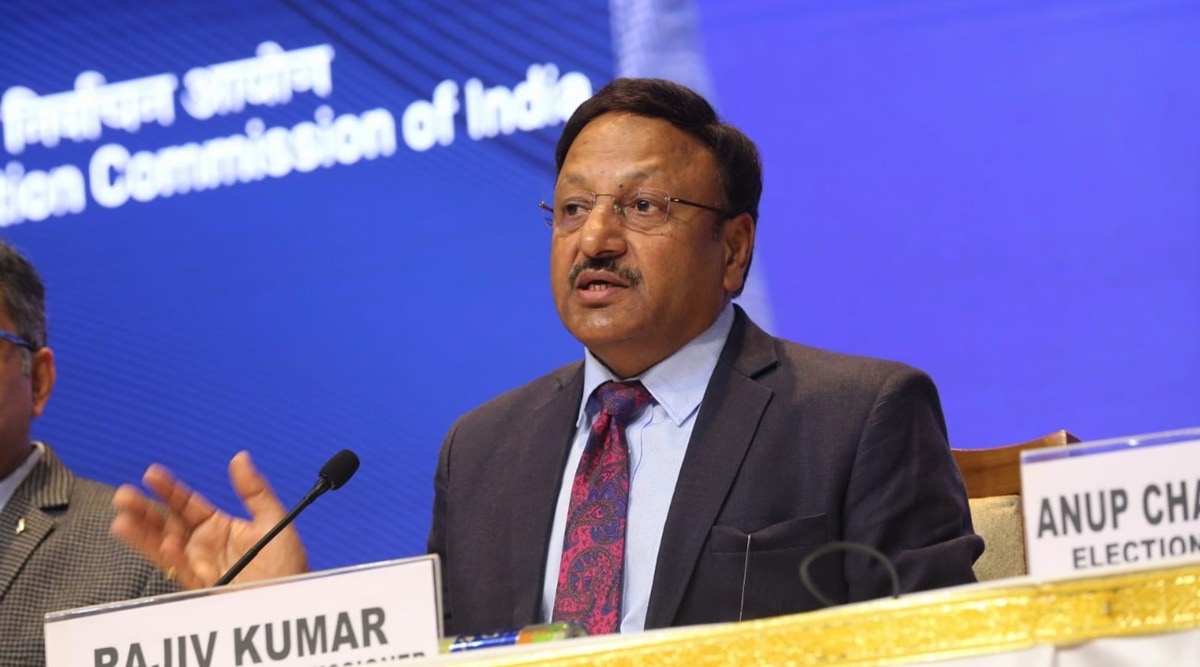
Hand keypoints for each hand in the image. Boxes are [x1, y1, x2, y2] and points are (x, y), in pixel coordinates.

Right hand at [111, 451, 308, 588]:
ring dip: (143, 535)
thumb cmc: (286, 567)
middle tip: (124, 497)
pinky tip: (168, 544)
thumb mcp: (273, 521)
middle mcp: (203, 547)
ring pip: (164, 548)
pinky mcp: (202, 588)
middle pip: (166, 525)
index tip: (151, 474)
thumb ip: (254, 491)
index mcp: (219, 528)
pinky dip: (175, 558)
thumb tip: (240, 459)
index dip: (168, 490)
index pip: (186, 505)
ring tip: (123, 520)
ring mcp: (199, 567)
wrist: (290, 601)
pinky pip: (184, 570)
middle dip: (144, 511)